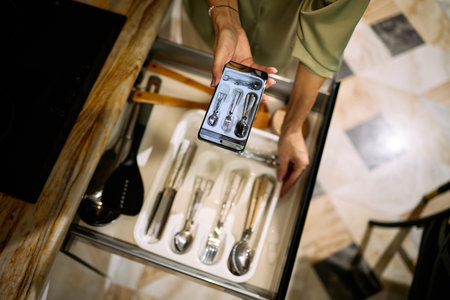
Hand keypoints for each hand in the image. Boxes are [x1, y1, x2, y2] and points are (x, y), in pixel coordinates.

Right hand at [208, 3, 276, 91]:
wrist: (231, 28)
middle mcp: (233, 74)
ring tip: (271, 82)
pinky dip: (265, 70)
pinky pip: (258, 69)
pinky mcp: (249, 63)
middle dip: (256, 92)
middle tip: (265, 97)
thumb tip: (213, 84)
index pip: (232, 88)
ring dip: (263, 82)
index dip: (240, 96)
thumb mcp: (219, 56)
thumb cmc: (222, 40)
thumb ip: (217, 70)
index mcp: (224, 74)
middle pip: (245, 86)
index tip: (248, 101)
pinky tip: (272, 71)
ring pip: (253, 79)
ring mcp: (242, 69)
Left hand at [275, 63, 324, 196]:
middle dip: (286, 182)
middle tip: (279, 190)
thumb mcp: (283, 157)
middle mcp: (303, 162)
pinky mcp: (297, 154)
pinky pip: (292, 165)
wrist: (291, 128)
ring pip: (292, 171)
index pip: (292, 179)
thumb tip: (280, 177)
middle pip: (293, 176)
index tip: (281, 193)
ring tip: (279, 181)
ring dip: (285, 175)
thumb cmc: (289, 140)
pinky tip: (281, 171)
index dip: (285, 187)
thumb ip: (281, 169)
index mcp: (301, 164)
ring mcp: (301, 158)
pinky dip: (286, 169)